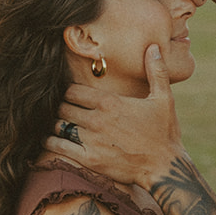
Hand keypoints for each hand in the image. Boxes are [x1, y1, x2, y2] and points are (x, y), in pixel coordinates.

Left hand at [45, 45, 184, 189]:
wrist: (165, 167)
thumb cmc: (165, 133)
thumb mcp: (164, 99)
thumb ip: (156, 71)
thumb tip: (154, 47)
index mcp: (110, 102)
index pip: (73, 90)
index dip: (70, 92)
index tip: (72, 95)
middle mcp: (97, 119)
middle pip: (63, 107)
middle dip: (62, 107)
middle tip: (64, 110)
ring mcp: (91, 140)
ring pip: (59, 125)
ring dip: (56, 123)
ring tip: (58, 124)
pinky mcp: (89, 160)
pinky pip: (59, 147)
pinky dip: (50, 142)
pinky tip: (50, 140)